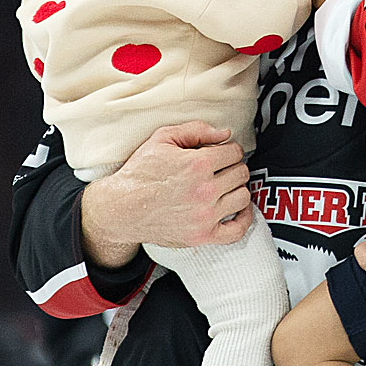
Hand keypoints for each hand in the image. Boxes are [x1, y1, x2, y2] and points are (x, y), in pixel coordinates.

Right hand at [80, 122, 251, 267]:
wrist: (121, 208)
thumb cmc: (140, 173)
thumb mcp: (162, 138)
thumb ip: (196, 130)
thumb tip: (225, 133)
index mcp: (197, 164)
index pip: (234, 152)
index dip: (227, 149)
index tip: (219, 153)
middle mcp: (205, 190)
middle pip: (240, 173)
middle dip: (231, 167)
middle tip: (218, 168)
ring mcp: (205, 215)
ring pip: (243, 196)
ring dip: (236, 188)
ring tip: (223, 186)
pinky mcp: (202, 235)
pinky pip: (237, 230)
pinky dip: (244, 219)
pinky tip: (238, 208)